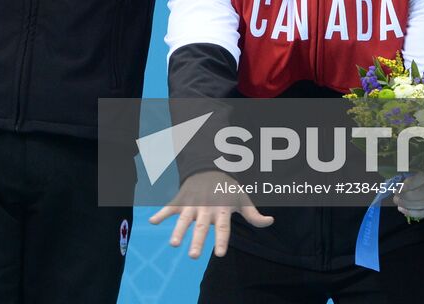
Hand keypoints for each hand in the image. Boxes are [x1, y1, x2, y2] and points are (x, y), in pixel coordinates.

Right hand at [148, 171, 273, 258]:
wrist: (209, 167)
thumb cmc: (228, 188)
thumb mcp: (243, 199)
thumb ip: (254, 214)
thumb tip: (271, 221)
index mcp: (222, 210)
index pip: (223, 228)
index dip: (221, 240)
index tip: (219, 254)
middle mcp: (206, 208)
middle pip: (202, 227)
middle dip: (197, 241)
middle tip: (193, 256)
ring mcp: (192, 204)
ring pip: (184, 219)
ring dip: (178, 231)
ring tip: (173, 244)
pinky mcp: (181, 200)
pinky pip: (169, 207)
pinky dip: (161, 214)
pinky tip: (152, 221)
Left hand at [394, 171, 423, 218]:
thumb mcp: (418, 167)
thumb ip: (409, 173)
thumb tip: (399, 184)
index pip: (415, 182)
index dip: (404, 187)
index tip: (396, 188)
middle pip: (417, 195)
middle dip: (403, 197)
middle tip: (395, 196)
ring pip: (420, 205)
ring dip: (405, 204)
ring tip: (396, 201)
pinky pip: (423, 213)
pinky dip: (411, 212)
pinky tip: (401, 209)